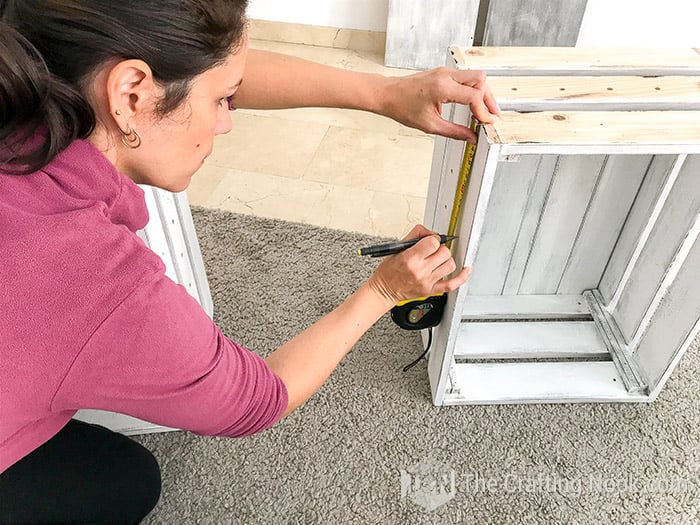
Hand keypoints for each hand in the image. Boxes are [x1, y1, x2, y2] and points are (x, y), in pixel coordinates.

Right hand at [367, 225, 470, 305]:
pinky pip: (452, 284)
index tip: (429, 242)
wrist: (384, 290)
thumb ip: (415, 235)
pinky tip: (466, 270)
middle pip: (444, 253)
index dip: (433, 239)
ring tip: (438, 260)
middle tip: (432, 251)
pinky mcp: (431, 290)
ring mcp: (427, 282)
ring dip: (446, 260)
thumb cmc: (388, 271)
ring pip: (450, 265)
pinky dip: (462, 277)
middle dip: (440, 249)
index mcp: (410, 259)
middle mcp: (420, 271)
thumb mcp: (396, 248)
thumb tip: (430, 232)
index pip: (433, 242)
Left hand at [378, 68, 499, 140]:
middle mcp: (445, 76)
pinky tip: (472, 103)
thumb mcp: (429, 125)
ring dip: (483, 92)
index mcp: (442, 87)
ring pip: (475, 76)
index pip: (474, 95)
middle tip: (492, 115)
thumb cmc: (401, 106)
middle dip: (489, 98)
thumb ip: (453, 132)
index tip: (486, 123)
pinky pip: (465, 77)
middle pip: (480, 80)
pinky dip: (473, 89)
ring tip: (485, 111)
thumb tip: (470, 137)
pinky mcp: (443, 73)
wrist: (387, 94)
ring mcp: (445, 72)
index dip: (483, 111)